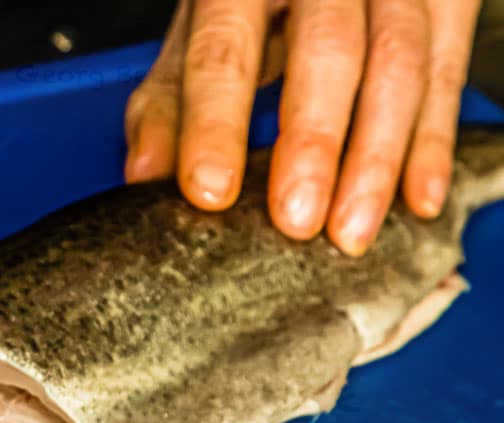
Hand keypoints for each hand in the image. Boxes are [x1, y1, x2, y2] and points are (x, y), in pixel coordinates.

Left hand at [124, 0, 481, 255]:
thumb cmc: (248, 3)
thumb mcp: (198, 38)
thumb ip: (171, 101)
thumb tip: (144, 176)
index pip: (224, 49)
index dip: (217, 123)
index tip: (211, 192)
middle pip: (328, 51)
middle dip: (313, 143)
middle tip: (295, 222)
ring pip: (398, 62)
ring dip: (378, 157)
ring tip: (349, 230)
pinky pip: (447, 69)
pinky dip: (434, 142)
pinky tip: (417, 201)